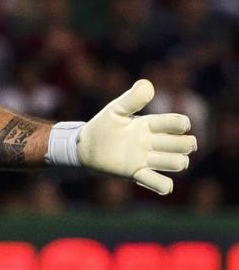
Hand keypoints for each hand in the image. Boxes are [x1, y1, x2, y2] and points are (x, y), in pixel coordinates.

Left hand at [79, 79, 196, 194]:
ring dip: (175, 162)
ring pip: (177, 163)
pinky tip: (154, 179)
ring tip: (157, 159)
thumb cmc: (103, 126)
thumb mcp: (116, 109)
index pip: (176, 123)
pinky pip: (160, 184)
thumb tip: (148, 84)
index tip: (178, 125)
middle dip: (184, 144)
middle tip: (167, 144)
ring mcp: (146, 160)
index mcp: (150, 124)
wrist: (85, 147)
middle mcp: (153, 142)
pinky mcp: (137, 174)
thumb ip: (132, 98)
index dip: (181, 124)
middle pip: (183, 145)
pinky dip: (163, 185)